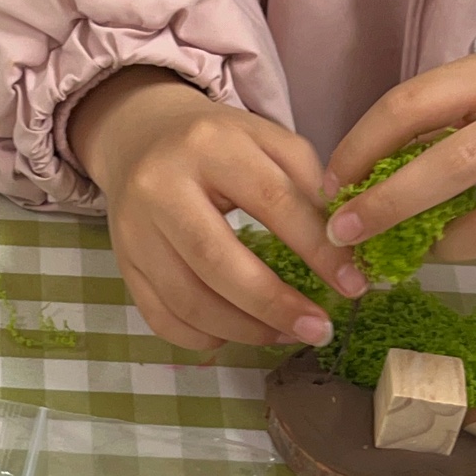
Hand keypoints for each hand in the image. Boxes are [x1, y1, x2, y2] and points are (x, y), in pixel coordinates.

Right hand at [68, 66, 362, 350]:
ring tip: (283, 334)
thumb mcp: (266, 140)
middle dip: (275, 305)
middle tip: (318, 330)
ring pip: (187, 299)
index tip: (352, 285)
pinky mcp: (123, 264)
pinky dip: (202, 338)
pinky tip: (235, 333)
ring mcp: (133, 231)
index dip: (317, 250)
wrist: (139, 138)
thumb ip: (307, 184)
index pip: (272, 202)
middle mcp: (161, 188)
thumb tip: (341, 251)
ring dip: (243, 329)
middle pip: (217, 261)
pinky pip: (160, 317)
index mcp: (209, 147)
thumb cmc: (216, 144)